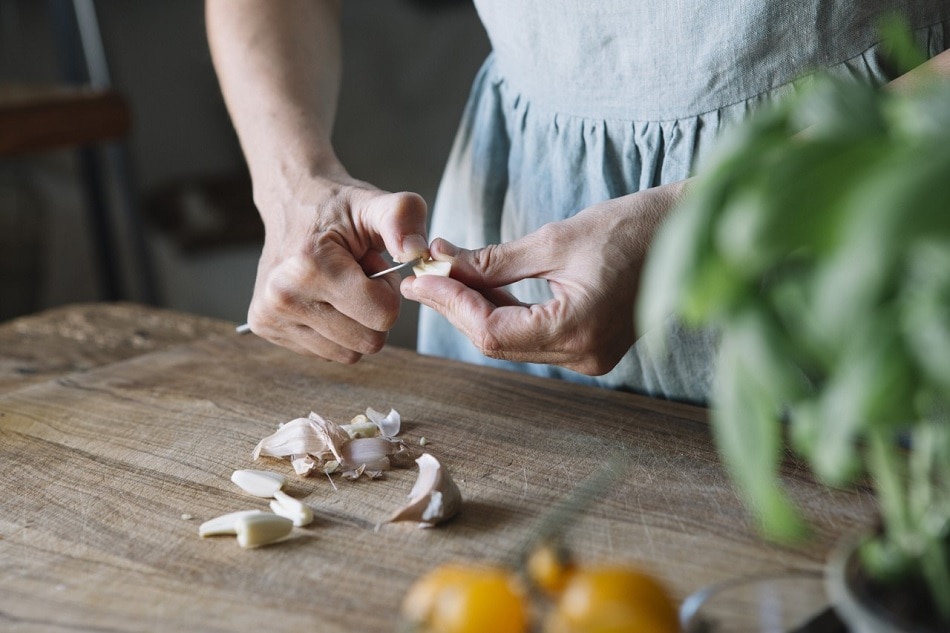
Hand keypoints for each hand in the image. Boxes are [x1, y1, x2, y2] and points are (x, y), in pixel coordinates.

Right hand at [247, 170, 428, 362]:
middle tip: (357, 276)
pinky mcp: (265, 328)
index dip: (389, 290)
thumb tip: (417, 252)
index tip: (372, 265)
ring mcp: (270, 316)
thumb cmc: (337, 208)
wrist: (290, 202)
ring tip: (340, 285)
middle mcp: (281, 297)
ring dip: (355, 323)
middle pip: (369, 341)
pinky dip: (335, 330)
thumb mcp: (376, 204)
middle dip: (374, 310)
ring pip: (349, 354)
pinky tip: (324, 297)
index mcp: (309, 267)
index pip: (383, 315)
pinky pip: (327, 353)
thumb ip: (403, 219)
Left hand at [402, 187, 676, 374]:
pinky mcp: (590, 345)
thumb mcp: (555, 239)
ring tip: (446, 273)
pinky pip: (533, 336)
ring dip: (476, 308)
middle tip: (425, 272)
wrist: (686, 232)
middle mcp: (583, 356)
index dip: (450, 304)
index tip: (420, 276)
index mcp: (577, 331)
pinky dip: (504, 311)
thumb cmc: (631, 227)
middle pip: (496, 341)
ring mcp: (589, 356)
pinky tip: (482, 285)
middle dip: (457, 306)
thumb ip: (494, 261)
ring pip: (511, 341)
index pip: (490, 331)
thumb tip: (443, 265)